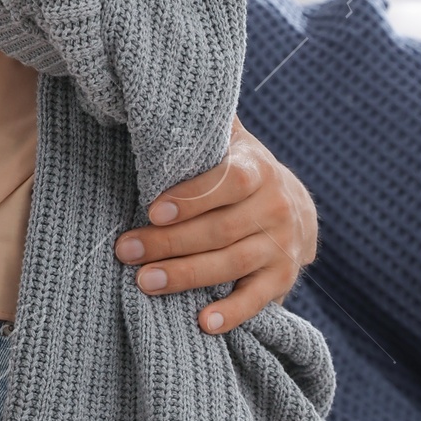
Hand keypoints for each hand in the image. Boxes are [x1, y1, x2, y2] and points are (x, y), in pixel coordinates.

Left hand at [114, 120, 316, 335]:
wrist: (295, 208)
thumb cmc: (241, 171)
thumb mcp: (229, 142)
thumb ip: (203, 125)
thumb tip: (160, 96)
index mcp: (257, 170)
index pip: (228, 181)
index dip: (192, 196)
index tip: (153, 209)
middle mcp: (274, 208)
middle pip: (220, 229)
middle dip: (169, 242)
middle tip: (126, 250)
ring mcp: (280, 247)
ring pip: (231, 264)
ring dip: (185, 276)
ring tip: (144, 282)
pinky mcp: (282, 280)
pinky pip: (256, 301)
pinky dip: (231, 314)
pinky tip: (201, 323)